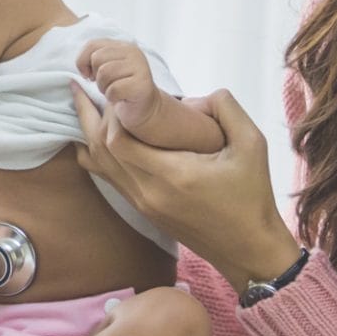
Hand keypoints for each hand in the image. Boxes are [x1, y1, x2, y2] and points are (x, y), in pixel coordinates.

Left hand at [70, 85, 301, 293]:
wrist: (248, 249)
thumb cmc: (252, 197)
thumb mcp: (253, 145)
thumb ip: (226, 109)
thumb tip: (194, 96)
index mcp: (172, 176)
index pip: (119, 140)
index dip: (111, 110)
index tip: (119, 87)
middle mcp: (148, 192)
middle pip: (100, 150)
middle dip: (90, 115)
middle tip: (86, 85)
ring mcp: (142, 204)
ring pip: (98, 165)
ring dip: (88, 133)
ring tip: (83, 103)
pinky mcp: (143, 210)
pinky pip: (109, 179)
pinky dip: (98, 154)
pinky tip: (97, 135)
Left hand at [75, 38, 162, 133]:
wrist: (144, 107)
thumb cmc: (121, 87)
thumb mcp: (106, 68)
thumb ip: (92, 59)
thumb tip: (81, 67)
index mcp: (123, 45)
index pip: (92, 45)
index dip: (83, 61)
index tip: (89, 74)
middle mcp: (133, 52)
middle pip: (97, 59)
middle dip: (96, 77)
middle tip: (106, 85)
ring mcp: (140, 67)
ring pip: (104, 73)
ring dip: (104, 87)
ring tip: (113, 91)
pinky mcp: (141, 84)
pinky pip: (113, 89)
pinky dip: (112, 97)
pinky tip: (121, 98)